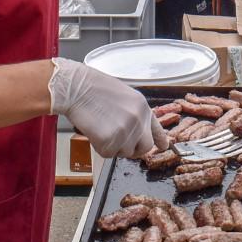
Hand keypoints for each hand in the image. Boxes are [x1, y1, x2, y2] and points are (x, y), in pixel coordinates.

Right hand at [47, 58, 167, 157]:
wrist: (77, 87)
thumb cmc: (95, 90)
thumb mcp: (125, 97)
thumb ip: (135, 113)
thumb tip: (138, 131)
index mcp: (143, 107)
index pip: (156, 129)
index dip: (159, 140)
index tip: (164, 146)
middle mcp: (139, 120)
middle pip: (144, 147)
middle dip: (132, 148)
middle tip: (117, 140)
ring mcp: (126, 130)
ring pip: (124, 153)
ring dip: (113, 146)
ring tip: (102, 128)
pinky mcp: (110, 140)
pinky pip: (107, 154)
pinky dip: (99, 147)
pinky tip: (94, 131)